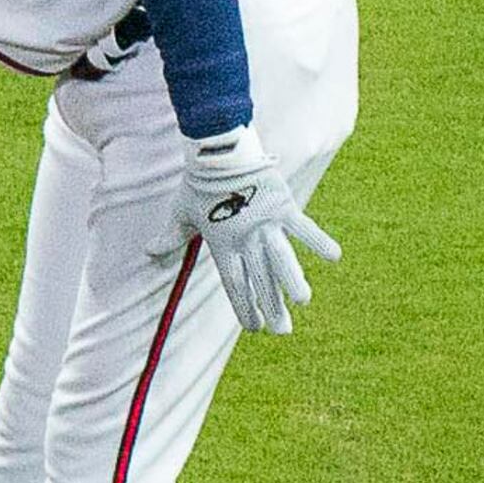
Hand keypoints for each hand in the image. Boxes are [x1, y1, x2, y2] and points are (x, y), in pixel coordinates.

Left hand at [176, 125, 334, 335]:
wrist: (218, 151)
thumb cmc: (198, 183)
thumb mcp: (181, 212)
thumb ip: (170, 237)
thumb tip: (149, 252)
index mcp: (222, 244)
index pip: (235, 284)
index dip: (244, 307)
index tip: (254, 328)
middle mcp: (245, 238)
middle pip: (261, 278)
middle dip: (272, 305)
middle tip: (282, 331)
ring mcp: (265, 222)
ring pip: (281, 258)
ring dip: (292, 280)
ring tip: (303, 300)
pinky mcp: (282, 204)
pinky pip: (303, 226)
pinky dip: (318, 240)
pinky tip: (334, 257)